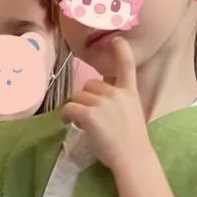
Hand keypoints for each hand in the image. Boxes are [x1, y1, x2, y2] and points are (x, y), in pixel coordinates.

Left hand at [60, 37, 148, 171]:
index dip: (121, 50)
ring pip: (78, 96)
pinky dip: (65, 115)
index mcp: (130, 92)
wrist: (132, 156)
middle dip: (86, 97)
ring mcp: (103, 103)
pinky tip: (67, 122)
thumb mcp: (131, 113)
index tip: (116, 39)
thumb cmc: (130, 141)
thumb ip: (118, 101)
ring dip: (76, 107)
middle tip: (88, 113)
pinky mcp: (90, 115)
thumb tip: (98, 100)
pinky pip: (69, 108)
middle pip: (90, 85)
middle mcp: (117, 93)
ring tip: (80, 121)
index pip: (127, 65)